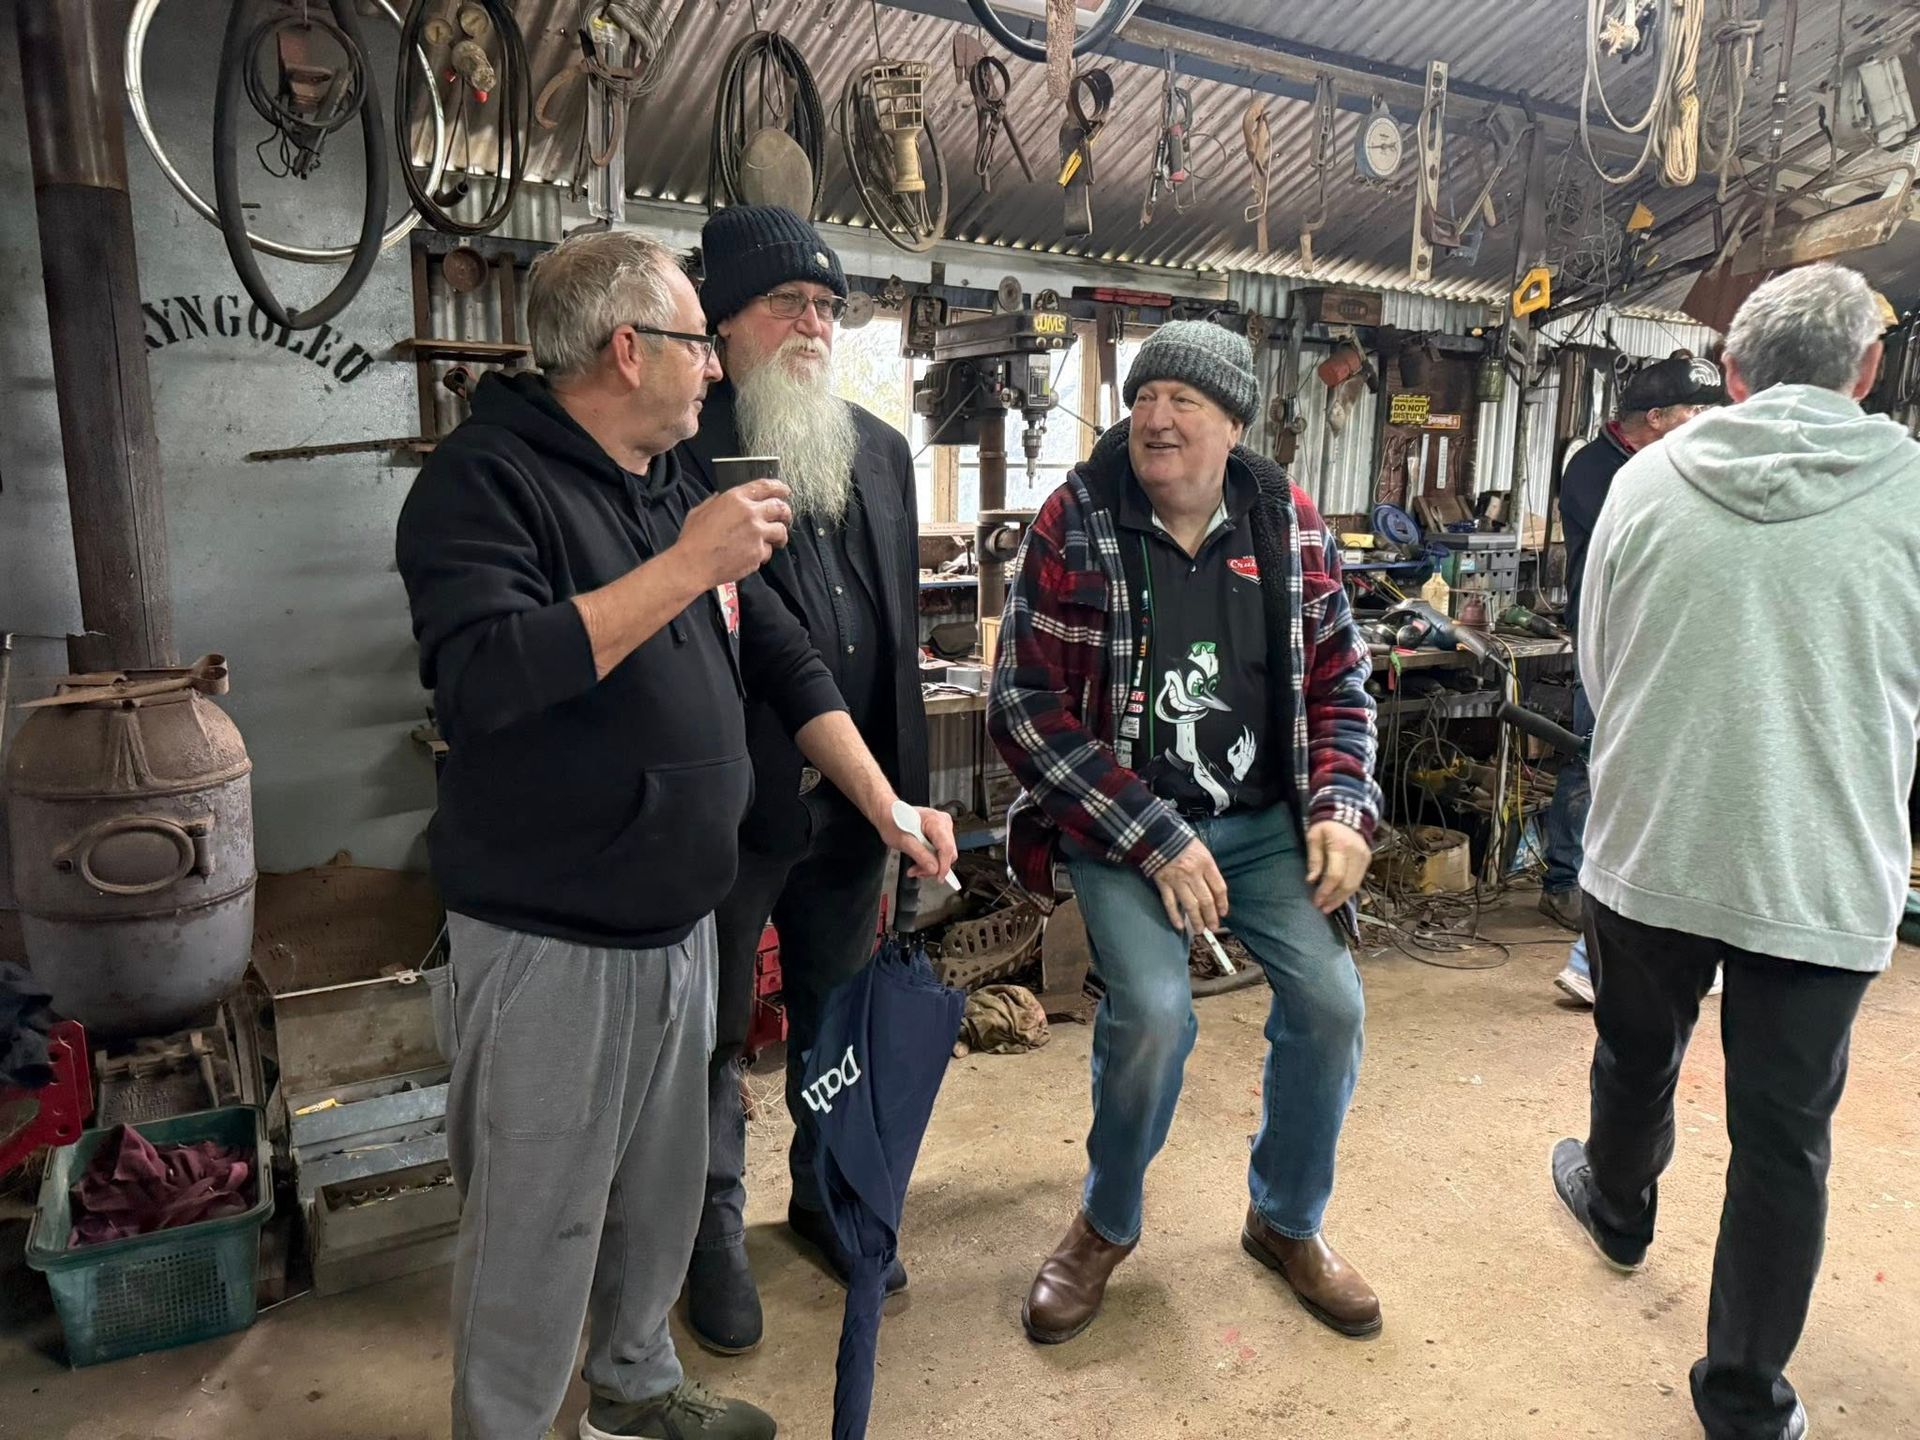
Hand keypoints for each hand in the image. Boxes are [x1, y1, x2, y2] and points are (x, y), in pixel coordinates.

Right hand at [672, 478, 792, 587]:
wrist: (694, 564)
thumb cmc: (693, 539)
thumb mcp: (700, 511)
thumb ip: (715, 502)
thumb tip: (720, 497)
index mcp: (735, 499)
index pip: (765, 487)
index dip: (779, 487)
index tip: (785, 491)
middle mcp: (750, 513)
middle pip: (779, 508)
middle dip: (785, 513)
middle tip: (785, 518)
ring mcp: (757, 534)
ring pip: (781, 531)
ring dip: (780, 536)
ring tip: (776, 541)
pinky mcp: (758, 553)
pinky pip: (768, 551)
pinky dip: (762, 554)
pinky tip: (752, 555)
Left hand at [877, 804, 958, 881]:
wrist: (888, 815)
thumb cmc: (892, 822)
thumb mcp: (903, 841)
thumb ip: (920, 855)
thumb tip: (934, 869)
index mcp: (935, 821)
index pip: (946, 847)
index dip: (944, 865)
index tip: (938, 877)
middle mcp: (943, 822)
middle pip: (948, 852)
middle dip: (934, 866)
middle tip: (917, 871)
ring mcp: (943, 828)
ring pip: (945, 854)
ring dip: (931, 865)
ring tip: (915, 868)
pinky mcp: (941, 834)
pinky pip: (941, 851)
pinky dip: (931, 859)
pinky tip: (920, 861)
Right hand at [1151, 838, 1227, 934]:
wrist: (1159, 836)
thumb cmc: (1183, 843)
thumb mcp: (1202, 851)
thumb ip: (1208, 870)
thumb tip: (1214, 892)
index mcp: (1206, 864)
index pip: (1219, 888)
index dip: (1222, 903)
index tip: (1223, 913)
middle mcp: (1193, 873)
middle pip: (1206, 900)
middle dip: (1211, 916)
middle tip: (1213, 927)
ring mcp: (1177, 880)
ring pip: (1190, 905)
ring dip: (1196, 920)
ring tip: (1200, 930)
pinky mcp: (1163, 883)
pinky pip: (1170, 903)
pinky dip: (1174, 916)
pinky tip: (1179, 926)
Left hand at [1305, 820, 1370, 913]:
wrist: (1347, 813)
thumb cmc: (1326, 826)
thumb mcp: (1313, 837)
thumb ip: (1313, 859)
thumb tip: (1311, 880)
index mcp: (1341, 846)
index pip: (1335, 875)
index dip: (1326, 891)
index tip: (1316, 901)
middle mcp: (1356, 854)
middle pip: (1348, 884)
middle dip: (1334, 899)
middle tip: (1322, 908)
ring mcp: (1364, 858)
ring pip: (1355, 885)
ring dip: (1342, 898)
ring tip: (1329, 906)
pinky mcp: (1367, 860)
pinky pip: (1358, 880)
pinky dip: (1348, 891)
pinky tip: (1338, 897)